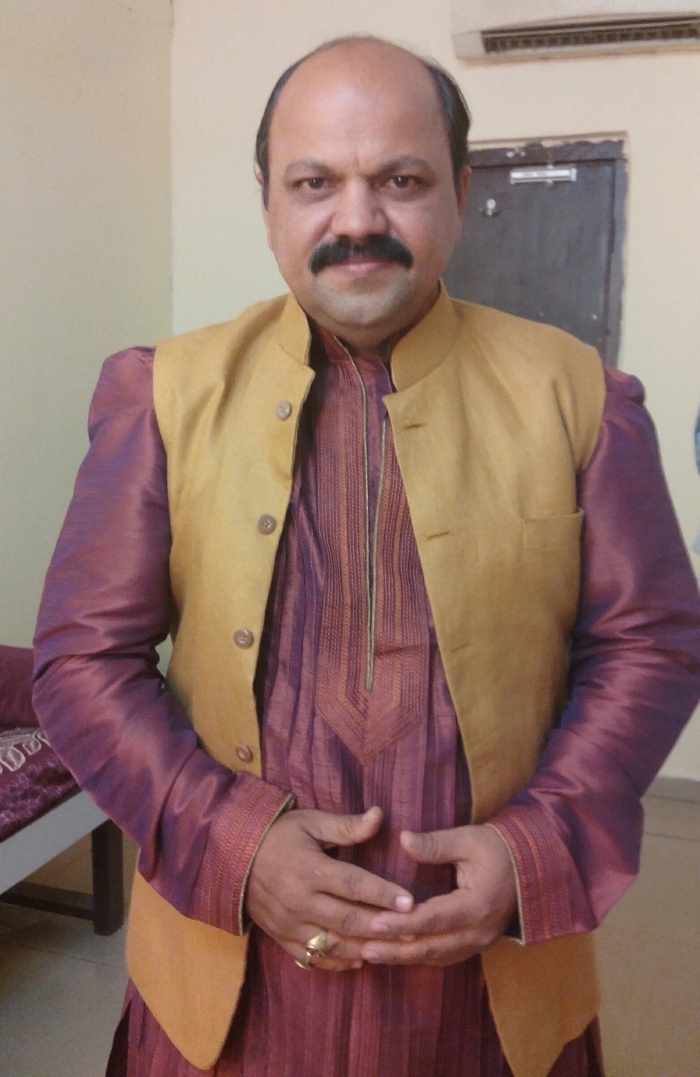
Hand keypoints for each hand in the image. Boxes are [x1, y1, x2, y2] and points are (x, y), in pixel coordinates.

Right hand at [246, 806, 413, 970]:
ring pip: (334, 943)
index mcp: (309, 869)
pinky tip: (361, 960)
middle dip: (383, 926)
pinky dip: (338, 963)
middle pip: (348, 919)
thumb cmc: (279, 835)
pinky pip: (313, 957)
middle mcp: (300, 900)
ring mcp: (289, 923)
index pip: (353, 884)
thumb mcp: (311, 823)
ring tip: (395, 949)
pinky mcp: (281, 938)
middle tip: (414, 930)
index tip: (410, 901)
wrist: (233, 855)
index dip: (383, 894)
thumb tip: (379, 815)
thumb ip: (346, 826)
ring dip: (366, 948)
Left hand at [360, 824, 516, 965]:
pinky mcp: (474, 944)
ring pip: (435, 957)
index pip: (433, 919)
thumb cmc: (497, 849)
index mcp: (477, 905)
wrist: (529, 867)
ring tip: (370, 954)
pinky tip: (395, 954)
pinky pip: (442, 957)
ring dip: (403, 957)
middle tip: (363, 947)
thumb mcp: (468, 839)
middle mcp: (477, 932)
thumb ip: (435, 843)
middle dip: (395, 949)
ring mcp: (478, 943)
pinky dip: (417, 957)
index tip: (374, 921)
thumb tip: (403, 839)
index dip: (402, 923)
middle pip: (431, 947)